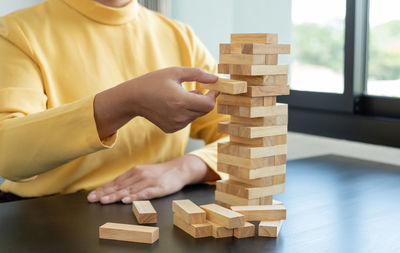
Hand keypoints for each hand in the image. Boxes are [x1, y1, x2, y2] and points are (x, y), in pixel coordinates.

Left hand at [87, 155, 219, 203]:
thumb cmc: (159, 174)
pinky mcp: (158, 188)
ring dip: (116, 196)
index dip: (103, 189)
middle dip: (105, 193)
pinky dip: (135, 197)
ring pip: (129, 190)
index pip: (115, 182)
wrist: (178, 169)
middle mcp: (139, 175)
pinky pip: (145, 193)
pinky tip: (127, 200)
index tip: (92, 195)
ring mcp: (148, 182)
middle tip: (93, 199)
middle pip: (119, 186)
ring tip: (105, 201)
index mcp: (134, 172)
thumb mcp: (142, 173)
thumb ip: (129, 180)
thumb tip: (113, 188)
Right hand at [94, 67, 218, 139]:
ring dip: (195, 106)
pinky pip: (187, 120)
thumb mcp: (175, 72)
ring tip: (181, 96)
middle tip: (195, 88)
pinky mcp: (171, 129)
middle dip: (204, 99)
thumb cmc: (153, 82)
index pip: (209, 104)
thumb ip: (197, 74)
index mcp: (181, 101)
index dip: (214, 95)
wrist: (133, 98)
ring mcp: (175, 125)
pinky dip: (186, 112)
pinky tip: (174, 105)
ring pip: (196, 115)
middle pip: (204, 110)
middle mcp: (179, 116)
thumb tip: (215, 78)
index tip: (214, 87)